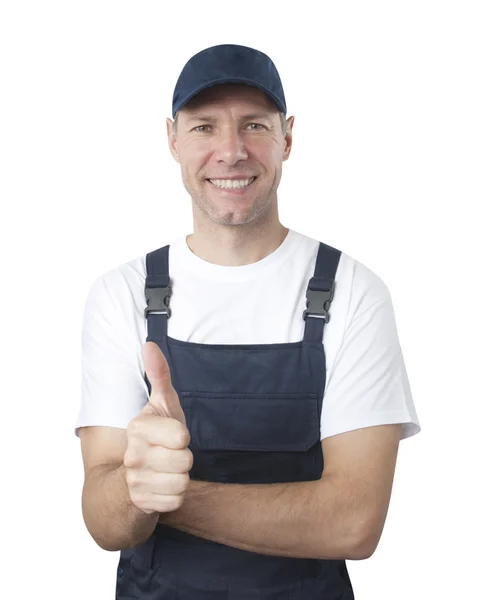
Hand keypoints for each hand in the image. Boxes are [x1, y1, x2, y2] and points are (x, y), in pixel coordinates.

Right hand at [124, 341, 192, 514]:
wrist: (131, 478)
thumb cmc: (156, 435)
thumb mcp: (162, 405)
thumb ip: (159, 375)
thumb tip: (149, 344)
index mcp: (137, 428)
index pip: (181, 436)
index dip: (182, 436)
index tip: (170, 435)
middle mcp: (132, 455)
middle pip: (185, 461)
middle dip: (184, 458)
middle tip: (170, 454)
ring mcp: (135, 481)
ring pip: (182, 482)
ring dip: (180, 477)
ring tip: (166, 469)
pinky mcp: (142, 502)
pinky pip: (176, 500)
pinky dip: (174, 496)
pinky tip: (162, 487)